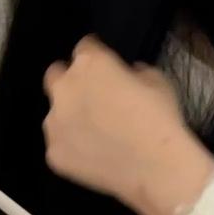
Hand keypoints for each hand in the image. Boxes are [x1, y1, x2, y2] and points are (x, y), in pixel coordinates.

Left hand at [42, 38, 213, 214]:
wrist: (155, 167)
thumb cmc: (160, 118)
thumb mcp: (157, 80)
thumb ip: (133, 71)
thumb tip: (126, 75)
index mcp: (90, 63)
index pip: (84, 46)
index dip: (96, 55)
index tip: (106, 68)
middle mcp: (64, 88)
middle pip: (55, 74)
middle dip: (70, 81)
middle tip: (91, 97)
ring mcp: (54, 123)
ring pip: (55, 113)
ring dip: (70, 116)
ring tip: (95, 134)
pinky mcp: (53, 153)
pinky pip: (60, 144)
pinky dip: (73, 147)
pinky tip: (95, 157)